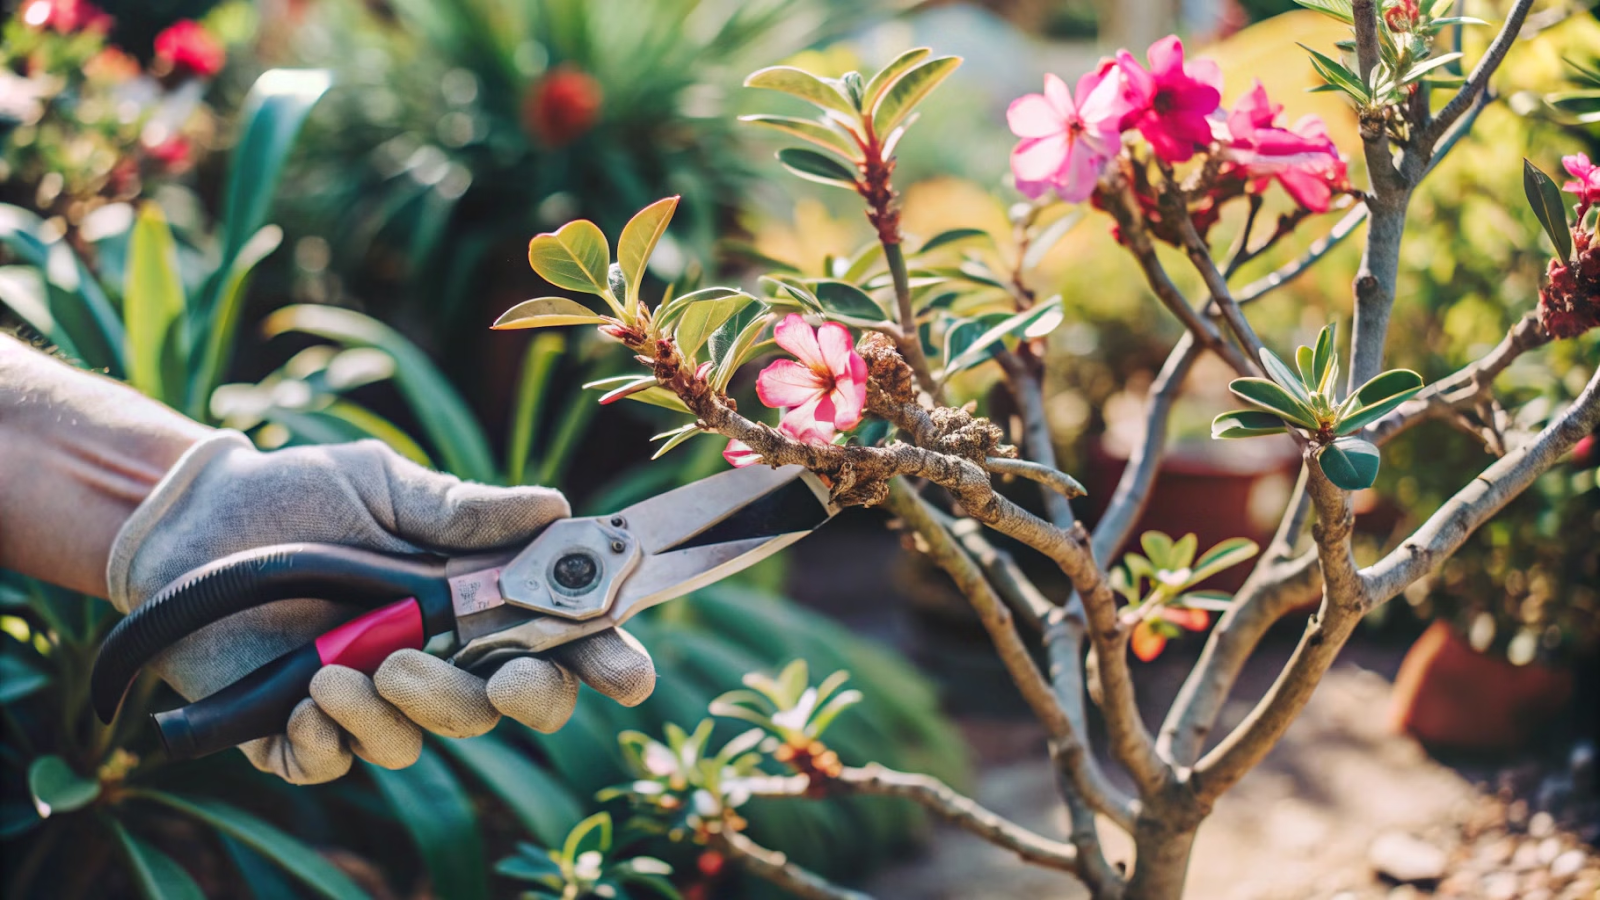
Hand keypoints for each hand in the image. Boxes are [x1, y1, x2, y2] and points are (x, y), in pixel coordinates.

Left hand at [108, 432, 655, 783]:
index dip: (603, 661)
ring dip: (404, 709)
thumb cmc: (299, 496)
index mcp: (472, 600)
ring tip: (348, 665)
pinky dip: (331, 736)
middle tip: (501, 674)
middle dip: (520, 698)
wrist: (193, 522)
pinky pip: (336, 762)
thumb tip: (551, 508)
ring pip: (422, 738)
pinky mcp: (302, 730)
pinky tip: (309, 694)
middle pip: (505, 704)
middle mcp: (435, 656)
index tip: (627, 674)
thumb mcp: (386, 486)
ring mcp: (372, 698)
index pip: (557, 641)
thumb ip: (463, 510)